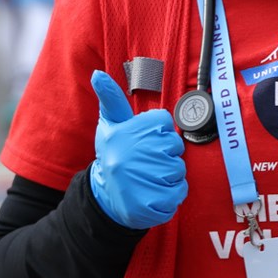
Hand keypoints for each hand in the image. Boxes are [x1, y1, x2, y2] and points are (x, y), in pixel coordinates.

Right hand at [88, 70, 187, 229]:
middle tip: (146, 163)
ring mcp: (144, 180)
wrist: (105, 198)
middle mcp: (132, 155)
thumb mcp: (111, 125)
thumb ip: (110, 99)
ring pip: (178, 170)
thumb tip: (97, 74)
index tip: (143, 142)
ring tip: (148, 178)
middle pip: (174, 147)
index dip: (158, 133)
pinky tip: (154, 193)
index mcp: (125, 133)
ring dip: (169, 175)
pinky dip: (172, 194)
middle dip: (166, 155)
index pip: (164, 122)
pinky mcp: (154, 203)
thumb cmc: (114, 155)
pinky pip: (180, 191)